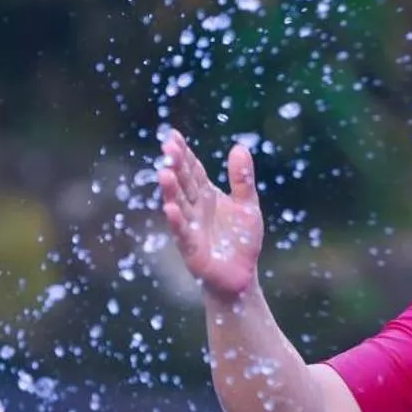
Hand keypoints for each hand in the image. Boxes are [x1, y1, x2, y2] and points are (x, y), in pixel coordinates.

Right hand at [159, 128, 263, 300]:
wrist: (240, 276)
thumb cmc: (241, 241)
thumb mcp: (247, 206)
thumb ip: (242, 179)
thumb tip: (239, 147)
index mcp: (206, 195)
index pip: (192, 170)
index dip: (183, 153)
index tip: (172, 135)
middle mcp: (194, 208)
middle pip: (183, 183)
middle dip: (175, 165)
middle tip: (167, 146)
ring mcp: (190, 227)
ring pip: (178, 205)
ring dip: (170, 190)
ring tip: (164, 173)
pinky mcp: (191, 249)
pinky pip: (182, 233)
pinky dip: (176, 221)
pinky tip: (170, 209)